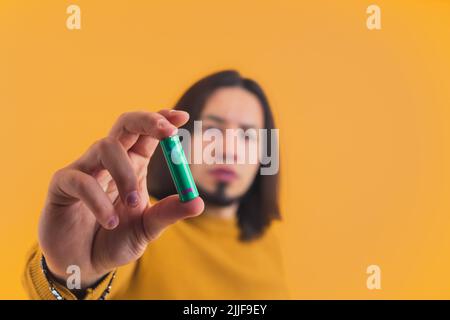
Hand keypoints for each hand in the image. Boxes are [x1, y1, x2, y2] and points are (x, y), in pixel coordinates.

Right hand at [38, 110, 203, 287]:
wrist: (83, 265)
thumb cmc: (115, 240)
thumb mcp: (147, 228)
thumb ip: (168, 213)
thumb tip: (197, 202)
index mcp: (133, 165)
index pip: (147, 133)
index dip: (162, 119)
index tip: (182, 117)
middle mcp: (110, 161)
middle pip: (125, 124)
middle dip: (147, 121)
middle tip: (168, 132)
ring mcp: (85, 169)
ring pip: (105, 147)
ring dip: (125, 173)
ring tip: (133, 204)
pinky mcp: (62, 184)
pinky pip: (81, 180)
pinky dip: (98, 200)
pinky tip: (109, 222)